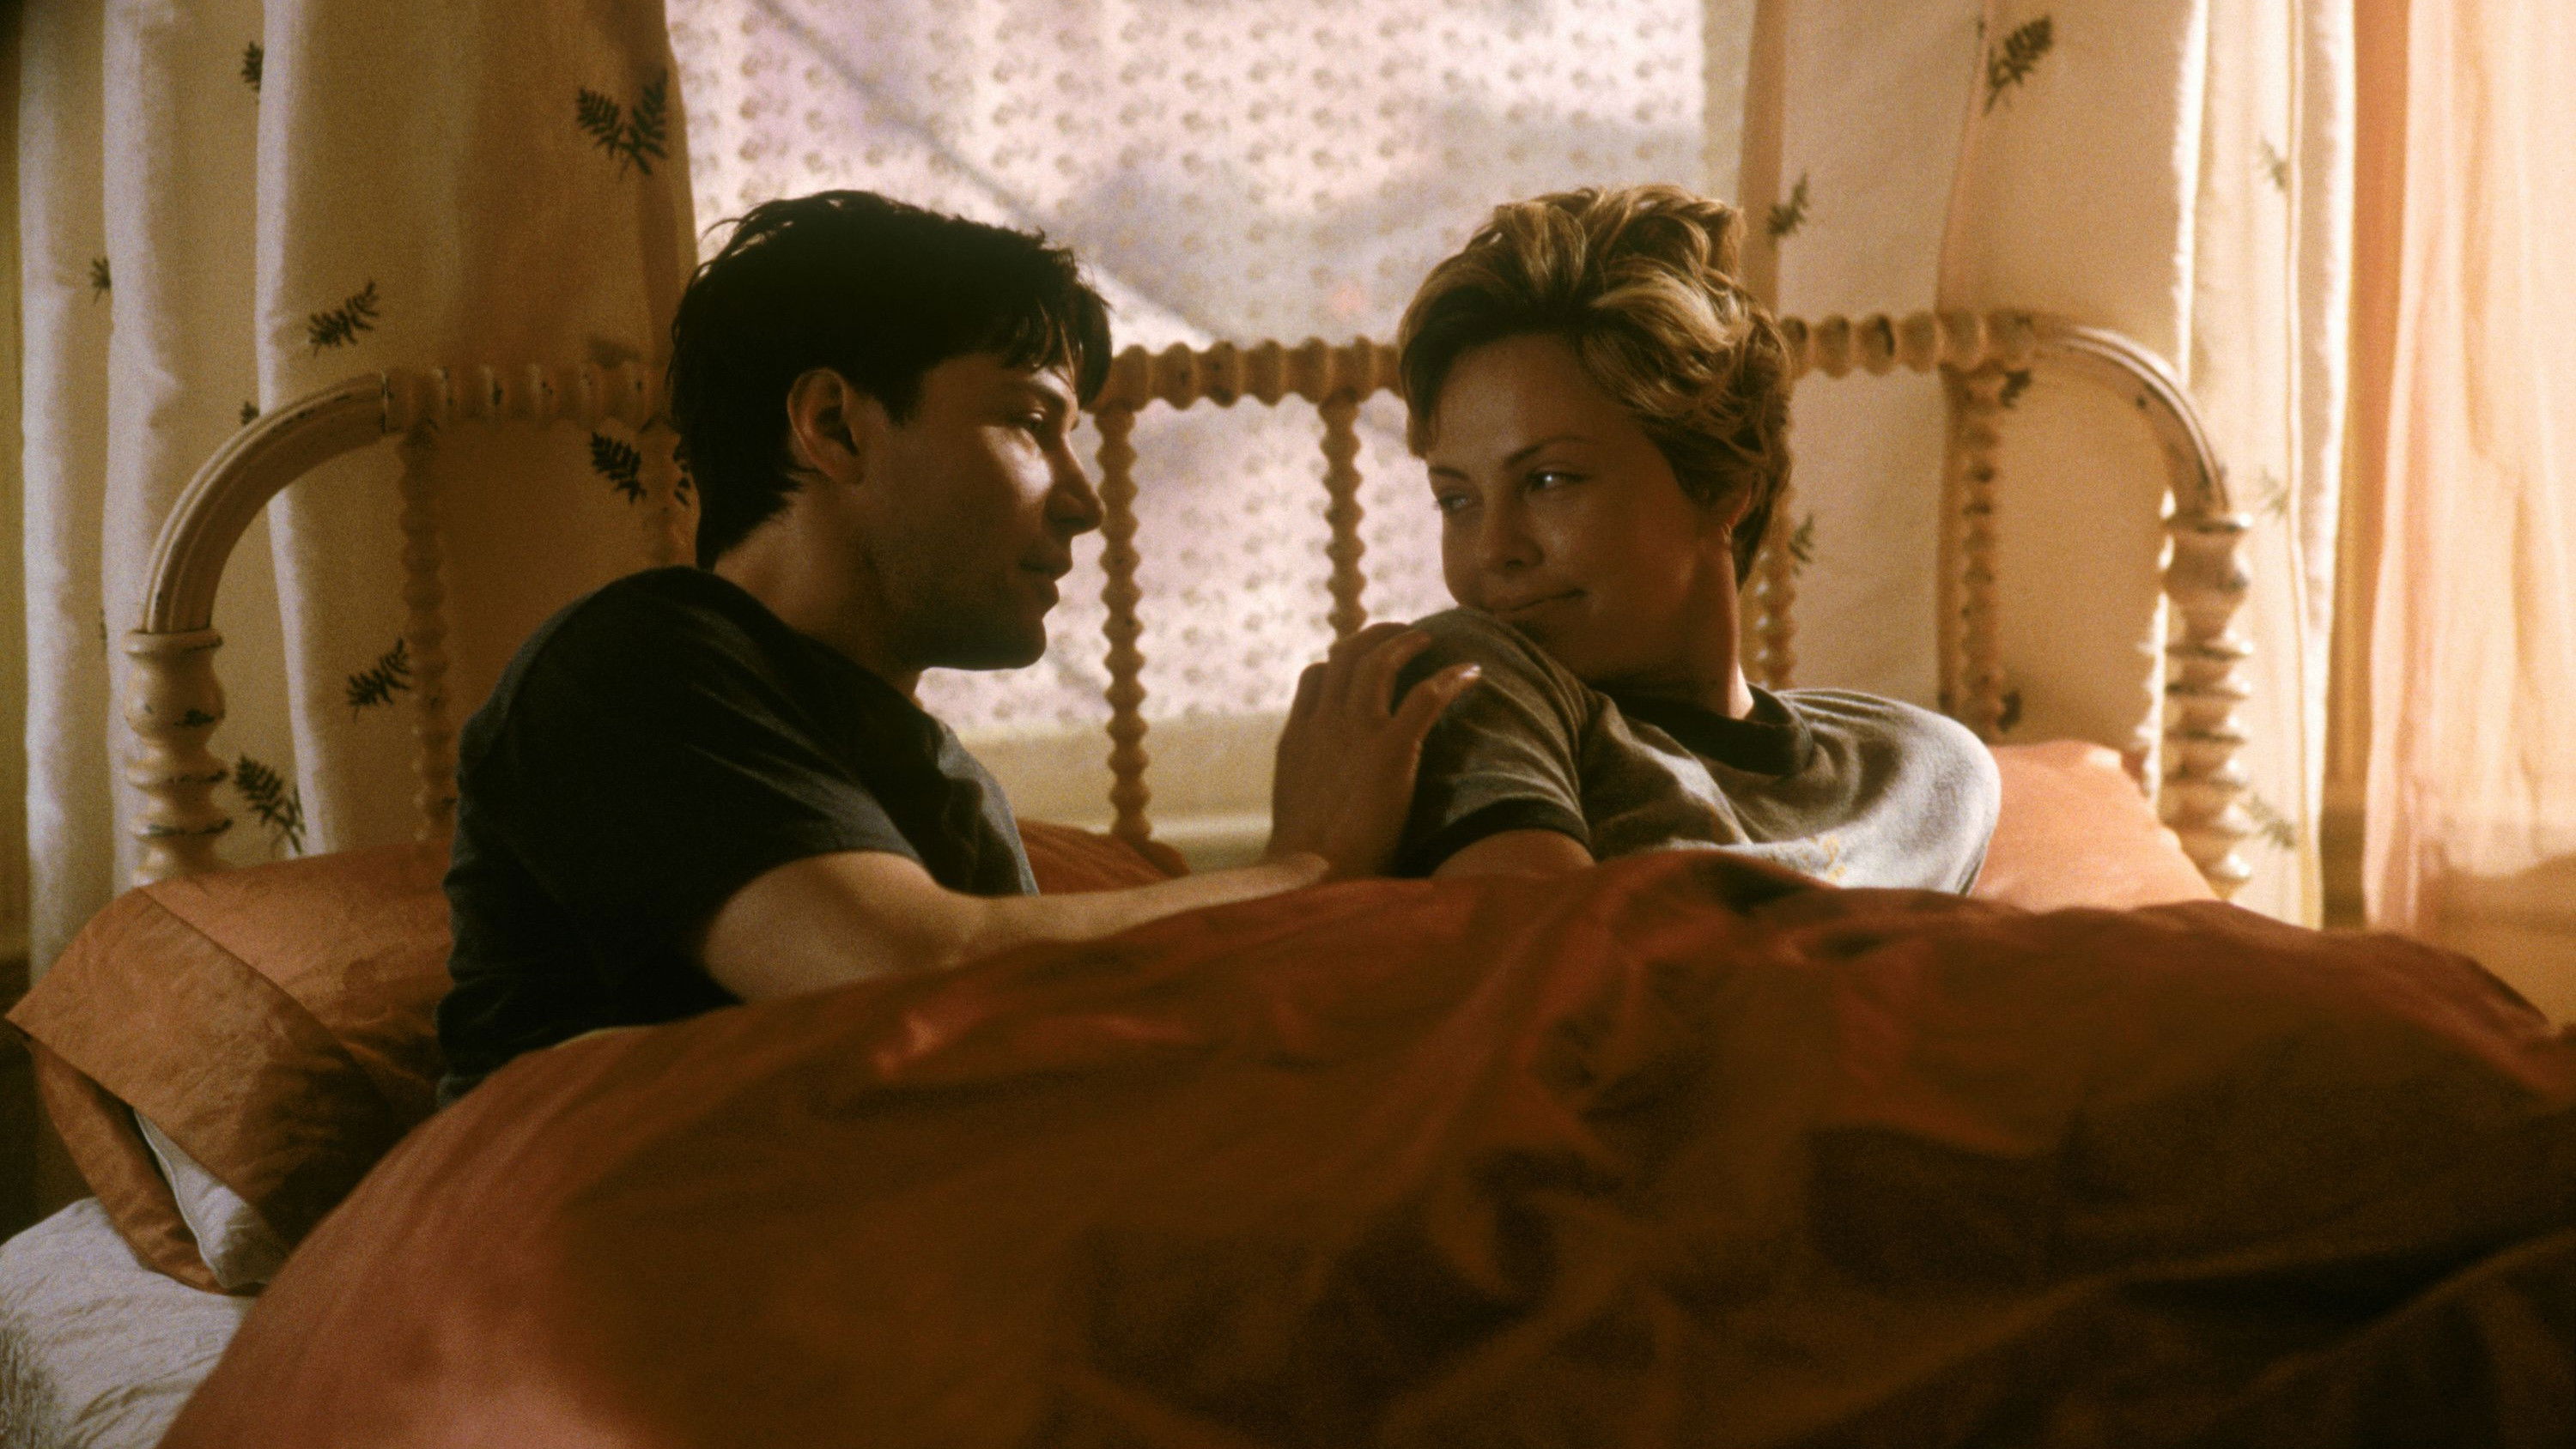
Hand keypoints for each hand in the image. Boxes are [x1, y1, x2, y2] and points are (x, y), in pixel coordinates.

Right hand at [1265, 623, 1481, 880]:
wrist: (1312, 875)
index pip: (1316, 676)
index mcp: (1299, 737)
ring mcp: (1356, 733)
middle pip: (1347, 654)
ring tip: (1430, 640)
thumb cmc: (1307, 861)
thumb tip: (1326, 794)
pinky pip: (1426, 697)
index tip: (1366, 665)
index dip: (1342, 662)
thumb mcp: (1297, 812)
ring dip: (1407, 643)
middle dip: (1377, 636)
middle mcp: (1325, 724)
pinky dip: (1451, 679)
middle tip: (1405, 635)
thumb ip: (1312, 784)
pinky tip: (1472, 673)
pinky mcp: (1390, 751)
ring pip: (1380, 662)